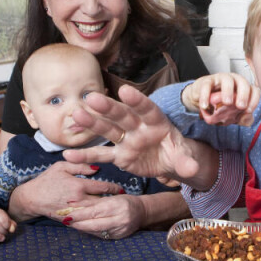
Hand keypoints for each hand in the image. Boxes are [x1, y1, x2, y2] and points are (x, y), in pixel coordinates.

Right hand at [8, 161, 124, 222]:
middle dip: (114, 202)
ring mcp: (76, 211)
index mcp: (79, 185)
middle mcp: (79, 200)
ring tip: (116, 210)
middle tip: (124, 201)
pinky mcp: (71, 220)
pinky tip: (103, 219)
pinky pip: (87, 221)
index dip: (114, 188)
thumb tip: (97, 169)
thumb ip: (80, 165)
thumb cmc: (47, 180)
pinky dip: (96, 220)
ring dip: (107, 212)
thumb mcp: (61, 167)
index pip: (102, 187)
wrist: (32, 199)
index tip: (121, 189)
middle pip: (103, 202)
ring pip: (97, 213)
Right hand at [64, 86, 218, 189]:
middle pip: (122, 115)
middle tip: (92, 98)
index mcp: (157, 122)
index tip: (125, 90)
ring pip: (108, 130)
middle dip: (108, 107)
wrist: (170, 161)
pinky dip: (86, 155)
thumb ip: (186, 163)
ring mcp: (127, 140)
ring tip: (76, 115)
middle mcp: (139, 127)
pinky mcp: (120, 155)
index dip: (137, 100)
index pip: (147, 109)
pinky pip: (102, 155)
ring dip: (93, 123)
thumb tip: (192, 170)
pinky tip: (68, 155)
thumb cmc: (178, 153)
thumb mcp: (185, 159)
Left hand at [65, 193, 144, 239]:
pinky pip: (101, 235)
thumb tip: (72, 203)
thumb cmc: (124, 201)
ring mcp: (120, 230)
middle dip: (78, 223)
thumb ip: (92, 201)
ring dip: (82, 228)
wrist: (142, 212)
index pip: (94, 211)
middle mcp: (119, 219)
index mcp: (117, 206)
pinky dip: (90, 232)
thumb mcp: (110, 197)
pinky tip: (83, 228)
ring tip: (71, 224)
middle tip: (65, 221)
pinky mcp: (118, 237)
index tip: (66, 214)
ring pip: (96, 231)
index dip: (79, 214)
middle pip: (94, 224)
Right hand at [182, 73, 258, 125]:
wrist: (203, 102)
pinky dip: (206, 96)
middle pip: (243, 82)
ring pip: (227, 80)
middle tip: (240, 106)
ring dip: (228, 92)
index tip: (248, 111)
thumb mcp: (234, 115)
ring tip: (227, 103)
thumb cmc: (221, 106)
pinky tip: (205, 106)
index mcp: (243, 89)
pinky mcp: (207, 81)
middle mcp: (234, 81)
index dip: (254, 100)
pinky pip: (207, 86)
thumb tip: (248, 117)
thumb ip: (244, 118)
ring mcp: (220, 79)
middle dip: (243, 95)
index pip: (254, 90)